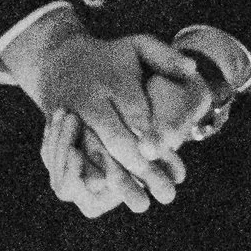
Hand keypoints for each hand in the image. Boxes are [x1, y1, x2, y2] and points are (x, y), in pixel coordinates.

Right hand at [27, 25, 210, 198]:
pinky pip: (74, 162)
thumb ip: (166, 56)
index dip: (155, 138)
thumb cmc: (110, 57)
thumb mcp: (138, 46)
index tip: (173, 161)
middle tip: (167, 195)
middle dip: (141, 169)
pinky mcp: (58, 133)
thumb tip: (192, 69)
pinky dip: (91, 180)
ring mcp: (71, 118)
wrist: (57, 58)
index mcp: (113, 81)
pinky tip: (110, 197)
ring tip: (143, 205)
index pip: (137, 113)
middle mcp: (90, 100)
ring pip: (95, 156)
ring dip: (119, 182)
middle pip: (116, 140)